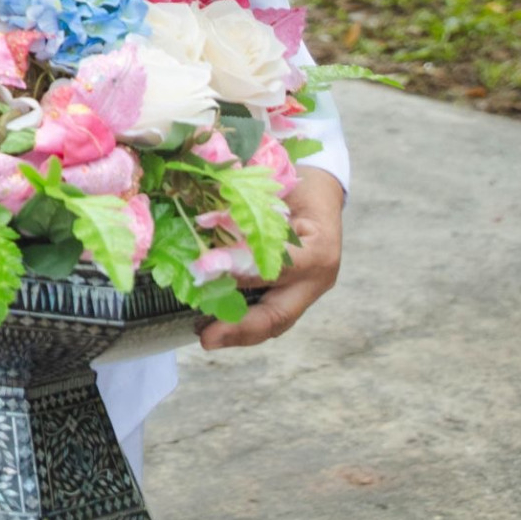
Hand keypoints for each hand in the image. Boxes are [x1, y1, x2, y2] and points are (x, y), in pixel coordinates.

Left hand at [200, 168, 343, 349]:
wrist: (319, 186)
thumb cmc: (295, 180)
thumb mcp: (274, 186)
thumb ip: (247, 209)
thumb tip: (202, 228)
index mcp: (317, 247)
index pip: (275, 267)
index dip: (239, 271)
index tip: (202, 272)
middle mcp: (319, 276)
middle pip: (279, 314)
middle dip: (240, 330)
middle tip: (206, 338)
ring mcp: (311, 289)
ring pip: (274, 321)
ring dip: (237, 331)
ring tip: (205, 335)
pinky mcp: (299, 294)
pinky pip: (269, 311)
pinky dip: (243, 320)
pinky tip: (215, 322)